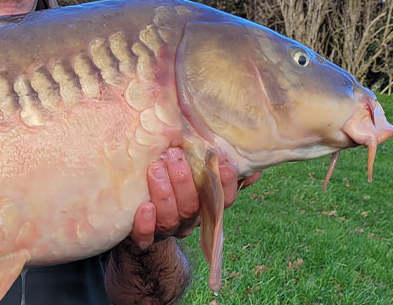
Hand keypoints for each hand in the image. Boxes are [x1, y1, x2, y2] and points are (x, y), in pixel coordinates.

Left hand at [129, 147, 261, 248]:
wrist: (138, 212)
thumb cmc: (170, 185)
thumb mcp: (194, 175)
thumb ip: (218, 170)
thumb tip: (254, 169)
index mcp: (204, 206)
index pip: (223, 200)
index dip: (226, 185)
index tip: (224, 165)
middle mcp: (187, 220)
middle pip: (192, 207)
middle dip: (184, 181)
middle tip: (173, 156)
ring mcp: (165, 230)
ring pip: (170, 218)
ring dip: (164, 194)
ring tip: (155, 168)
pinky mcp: (141, 237)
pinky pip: (145, 237)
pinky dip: (146, 224)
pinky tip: (145, 207)